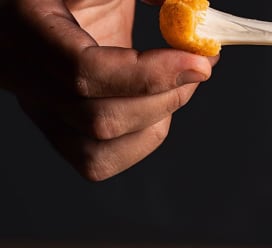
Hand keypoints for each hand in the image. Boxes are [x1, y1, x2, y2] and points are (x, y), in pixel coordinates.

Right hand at [0, 0, 216, 179]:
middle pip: (99, 120)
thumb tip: (194, 12)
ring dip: (157, 123)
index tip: (200, 62)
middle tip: (200, 65)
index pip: (84, 72)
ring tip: (180, 85)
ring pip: (98, 153)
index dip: (150, 75)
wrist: (43, 2)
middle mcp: (25, 78)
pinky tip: (159, 105)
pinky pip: (98, 160)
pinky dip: (142, 140)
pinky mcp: (58, 127)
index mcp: (27, 27)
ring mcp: (40, 109)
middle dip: (166, 98)